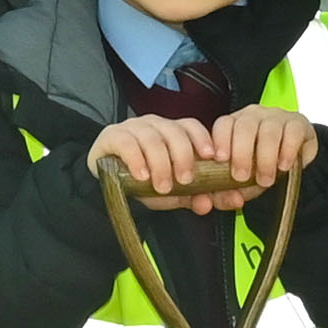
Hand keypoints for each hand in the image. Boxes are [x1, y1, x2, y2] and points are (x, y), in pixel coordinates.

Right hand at [87, 105, 318, 213]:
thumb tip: (224, 202)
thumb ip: (196, 195)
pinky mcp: (110, 137)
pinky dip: (136, 159)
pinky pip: (126, 142)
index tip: (213, 157)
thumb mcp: (172, 192)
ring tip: (162, 186)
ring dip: (160, 162)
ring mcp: (131, 128)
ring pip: (151, 137)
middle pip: (173, 131)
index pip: (191, 126)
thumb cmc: (143, 183)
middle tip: (185, 181)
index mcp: (171, 132)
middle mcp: (153, 124)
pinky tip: (141, 175)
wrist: (104, 183)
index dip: (203, 139)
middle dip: (183, 156)